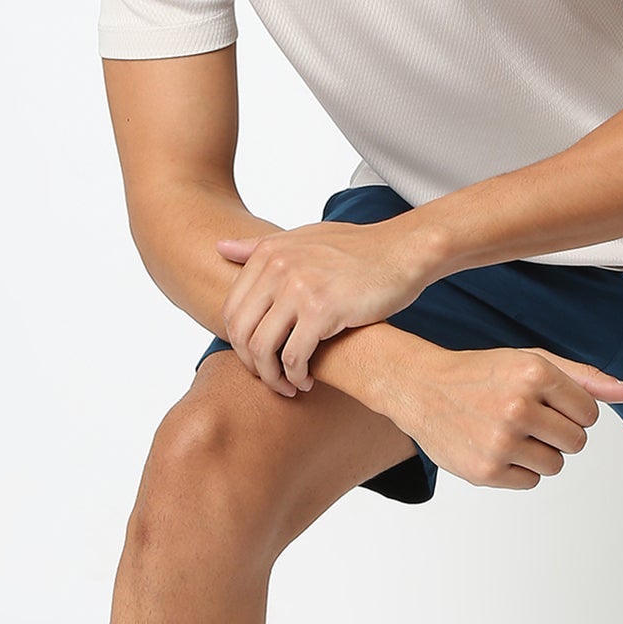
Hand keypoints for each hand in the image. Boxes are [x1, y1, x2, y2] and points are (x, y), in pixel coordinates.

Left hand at [214, 217, 438, 395]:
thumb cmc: (358, 249)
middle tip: (267, 378)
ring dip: (270, 376)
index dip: (238, 341)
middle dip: (250, 363)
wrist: (403, 251)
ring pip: (262, 347)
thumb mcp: (305, 238)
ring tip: (286, 386)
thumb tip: (219, 246)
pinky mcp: (323, 310)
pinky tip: (306, 381)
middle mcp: (278, 267)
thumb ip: (260, 246)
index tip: (256, 358)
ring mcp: (299, 288)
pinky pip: (293, 356)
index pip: (231, 308)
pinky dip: (295, 375)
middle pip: (240, 330)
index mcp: (269, 253)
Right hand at [383, 344, 622, 489]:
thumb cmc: (482, 374)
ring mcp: (501, 442)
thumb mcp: (532, 362)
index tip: (548, 404)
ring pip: (557, 465)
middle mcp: (518, 407)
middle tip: (529, 419)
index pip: (590, 414)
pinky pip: (532, 481)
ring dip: (541, 453)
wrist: (421, 388)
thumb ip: (584, 378)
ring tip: (510, 432)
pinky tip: (497, 448)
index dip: (573, 411)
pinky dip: (520, 469)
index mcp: (535, 374)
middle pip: (578, 442)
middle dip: (560, 434)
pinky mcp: (486, 471)